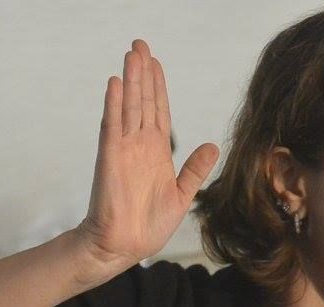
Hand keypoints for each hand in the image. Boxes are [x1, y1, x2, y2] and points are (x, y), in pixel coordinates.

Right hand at [76, 40, 218, 275]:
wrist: (125, 246)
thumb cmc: (149, 224)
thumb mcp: (182, 194)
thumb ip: (195, 169)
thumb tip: (212, 146)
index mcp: (157, 153)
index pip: (159, 112)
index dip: (159, 87)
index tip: (157, 63)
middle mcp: (140, 146)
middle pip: (143, 102)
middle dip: (143, 73)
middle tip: (141, 44)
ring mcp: (124, 150)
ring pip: (129, 107)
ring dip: (131, 80)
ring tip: (132, 53)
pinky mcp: (111, 159)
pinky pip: (112, 127)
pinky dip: (114, 105)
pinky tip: (115, 83)